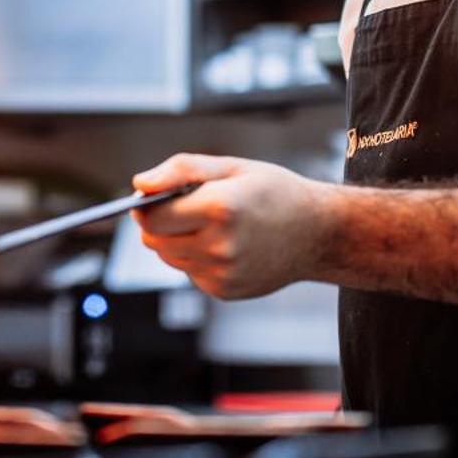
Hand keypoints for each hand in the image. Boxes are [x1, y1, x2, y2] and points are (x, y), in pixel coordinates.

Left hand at [130, 153, 329, 299]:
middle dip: (158, 222)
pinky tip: (225, 244)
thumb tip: (140, 184)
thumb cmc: (276, 192)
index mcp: (220, 208)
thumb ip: (180, 171)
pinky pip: (190, 271)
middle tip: (183, 206)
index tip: (151, 195)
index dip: (144, 205)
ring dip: (177, 239)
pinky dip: (196, 257)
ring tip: (210, 223)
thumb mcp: (231, 167)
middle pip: (154, 240)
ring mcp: (223, 273)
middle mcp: (220, 246)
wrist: (317, 233)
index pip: (152, 216)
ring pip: (169, 256)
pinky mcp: (224, 291)